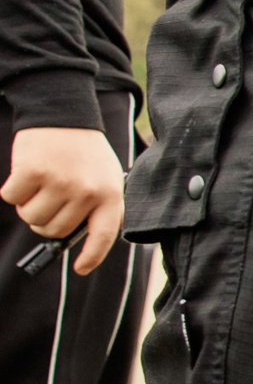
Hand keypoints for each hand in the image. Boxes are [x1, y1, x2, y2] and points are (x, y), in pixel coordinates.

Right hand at [4, 126, 124, 273]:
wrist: (64, 114)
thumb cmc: (83, 151)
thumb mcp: (104, 177)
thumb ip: (97, 205)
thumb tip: (78, 238)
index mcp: (109, 194)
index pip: (104, 236)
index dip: (92, 257)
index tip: (81, 269)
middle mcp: (86, 192)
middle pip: (54, 230)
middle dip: (44, 221)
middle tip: (46, 201)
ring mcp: (59, 183)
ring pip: (31, 217)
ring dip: (27, 205)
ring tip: (39, 184)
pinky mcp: (32, 173)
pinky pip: (11, 198)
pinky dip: (12, 189)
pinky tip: (25, 172)